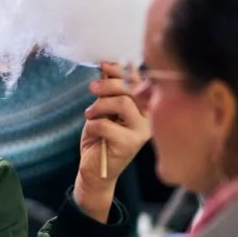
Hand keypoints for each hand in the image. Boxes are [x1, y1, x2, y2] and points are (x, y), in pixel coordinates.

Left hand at [74, 62, 150, 222]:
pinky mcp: (128, 145)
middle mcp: (148, 118)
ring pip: (124, 103)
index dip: (122, 70)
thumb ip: (110, 91)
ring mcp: (140, 132)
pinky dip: (93, 124)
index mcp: (145, 107)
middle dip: (108, 84)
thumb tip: (106, 65)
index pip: (140, 81)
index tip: (105, 65)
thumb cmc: (101, 138)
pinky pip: (107, 125)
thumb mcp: (105, 109)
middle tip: (92, 88)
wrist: (96, 171)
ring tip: (89, 113)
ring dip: (101, 104)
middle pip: (132, 89)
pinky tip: (91, 130)